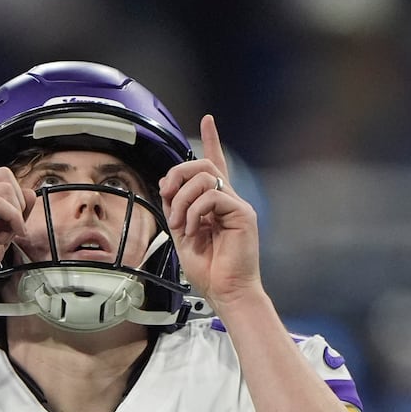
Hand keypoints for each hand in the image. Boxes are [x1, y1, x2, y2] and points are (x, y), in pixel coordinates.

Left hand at [159, 115, 262, 309]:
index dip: (211, 140)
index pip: (215, 165)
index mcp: (215, 204)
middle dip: (177, 175)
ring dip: (182, 200)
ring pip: (204, 178)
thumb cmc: (209, 270)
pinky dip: (195, 212)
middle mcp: (229, 199)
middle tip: (168, 195)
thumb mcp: (182, 234)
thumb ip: (176, 208)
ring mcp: (237, 205)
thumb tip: (168, 185)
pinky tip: (195, 230)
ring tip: (182, 225)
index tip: (208, 120)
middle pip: (202, 165)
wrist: (225, 291)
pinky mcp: (242, 214)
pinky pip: (211, 197)